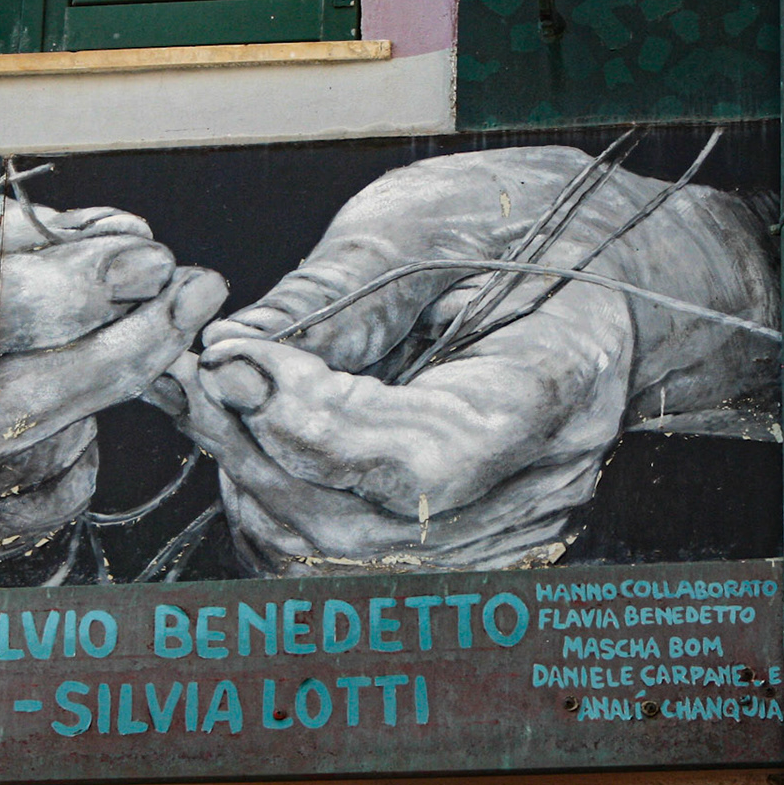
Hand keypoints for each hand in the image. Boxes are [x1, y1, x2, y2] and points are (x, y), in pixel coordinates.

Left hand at [148, 149, 673, 575]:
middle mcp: (537, 488)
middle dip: (256, 451)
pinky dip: (274, 507)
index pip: (422, 461)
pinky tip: (246, 439)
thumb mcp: (423, 222)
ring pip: (339, 558)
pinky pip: (337, 562)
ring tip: (207, 402)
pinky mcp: (453, 549)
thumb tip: (227, 356)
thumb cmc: (519, 228)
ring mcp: (500, 533)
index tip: (231, 366)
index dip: (312, 426)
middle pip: (367, 525)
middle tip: (188, 379)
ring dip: (252, 481)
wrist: (595, 270)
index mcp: (560, 390)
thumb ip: (328, 298)